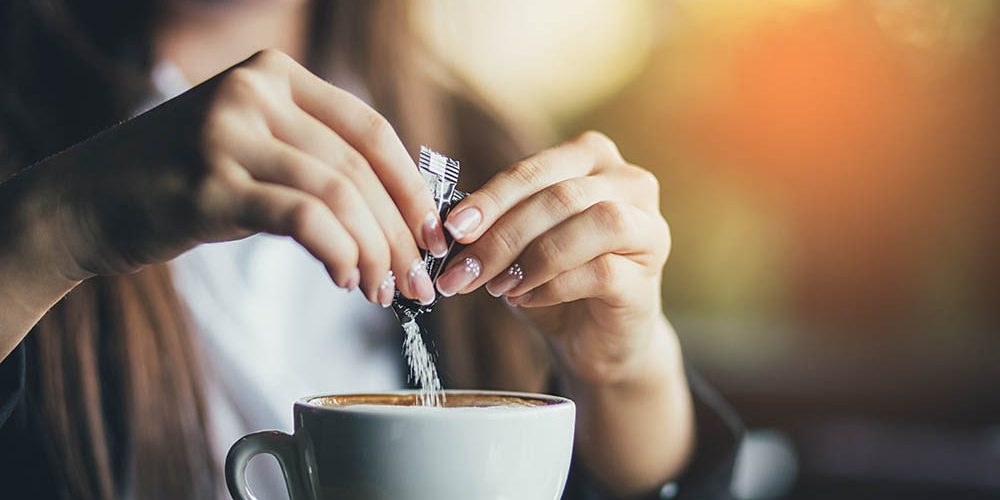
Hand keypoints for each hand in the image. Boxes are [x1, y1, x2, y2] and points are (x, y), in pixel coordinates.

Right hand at [16, 49, 445, 306]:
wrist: (85, 202)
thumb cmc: (180, 182)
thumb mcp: (252, 148)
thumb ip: (314, 159)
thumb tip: (399, 214)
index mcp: (274, 74)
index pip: (370, 130)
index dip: (411, 187)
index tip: (432, 234)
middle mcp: (255, 91)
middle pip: (360, 169)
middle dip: (399, 233)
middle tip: (416, 281)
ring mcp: (230, 133)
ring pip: (339, 195)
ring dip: (374, 252)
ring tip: (383, 290)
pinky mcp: (211, 184)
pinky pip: (303, 219)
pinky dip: (339, 253)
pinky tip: (346, 280)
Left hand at [435, 131, 670, 384]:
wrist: (593, 340)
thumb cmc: (553, 281)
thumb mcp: (517, 245)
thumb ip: (494, 225)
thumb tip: (449, 226)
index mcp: (592, 159)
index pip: (535, 170)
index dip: (491, 199)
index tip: (451, 230)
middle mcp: (630, 183)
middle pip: (561, 196)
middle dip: (503, 235)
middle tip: (464, 271)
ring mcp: (648, 227)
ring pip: (592, 223)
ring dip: (534, 257)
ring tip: (498, 286)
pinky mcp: (649, 275)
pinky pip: (602, 270)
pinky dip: (554, 285)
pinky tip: (525, 299)